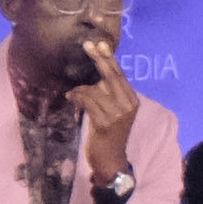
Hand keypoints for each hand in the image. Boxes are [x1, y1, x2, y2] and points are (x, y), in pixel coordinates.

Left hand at [74, 48, 148, 191]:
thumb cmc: (108, 134)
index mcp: (131, 100)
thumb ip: (108, 94)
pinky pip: (89, 103)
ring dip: (82, 88)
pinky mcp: (105, 123)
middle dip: (99, 60)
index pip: (119, 74)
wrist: (110, 160)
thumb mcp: (113, 111)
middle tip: (88, 45)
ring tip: (74, 92)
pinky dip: (78, 97)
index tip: (100, 43)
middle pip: (112, 76)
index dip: (109, 58)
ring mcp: (117, 114)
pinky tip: (71, 97)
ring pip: (97, 90)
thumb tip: (95, 77)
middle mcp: (127, 105)